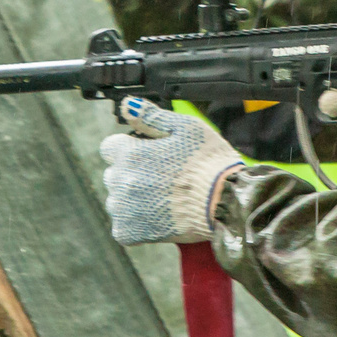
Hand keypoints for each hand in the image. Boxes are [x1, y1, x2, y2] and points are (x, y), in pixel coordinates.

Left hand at [100, 97, 245, 243]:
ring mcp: (123, 208)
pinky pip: (123, 226)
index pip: (111, 147)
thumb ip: (151, 115)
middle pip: (114, 174)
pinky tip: (159, 216)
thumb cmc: (209, 162)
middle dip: (133, 173)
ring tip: (163, 198)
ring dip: (133, 198)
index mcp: (129, 153)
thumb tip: (127, 104)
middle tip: (163, 177)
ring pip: (117, 200)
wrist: (225, 202)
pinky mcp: (129, 232)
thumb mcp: (185, 127)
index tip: (152, 156)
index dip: (132, 149)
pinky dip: (137, 223)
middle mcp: (120, 180)